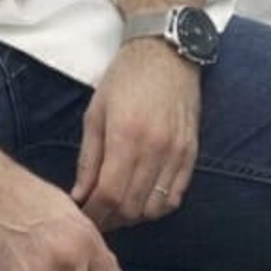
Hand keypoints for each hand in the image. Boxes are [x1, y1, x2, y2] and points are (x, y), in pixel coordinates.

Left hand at [73, 37, 201, 229]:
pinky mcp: (191, 152)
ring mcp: (177, 151)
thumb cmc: (125, 78)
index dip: (93, 213)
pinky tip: (144, 200)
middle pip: (131, 206)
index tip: (83, 215)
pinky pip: (176, 195)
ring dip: (134, 216)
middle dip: (110, 219)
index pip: (108, 194)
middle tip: (97, 215)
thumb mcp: (96, 112)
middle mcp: (155, 147)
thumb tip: (79, 196)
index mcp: (126, 136)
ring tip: (119, 208)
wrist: (166, 51)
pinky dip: (158, 207)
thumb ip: (88, 158)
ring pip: (155, 208)